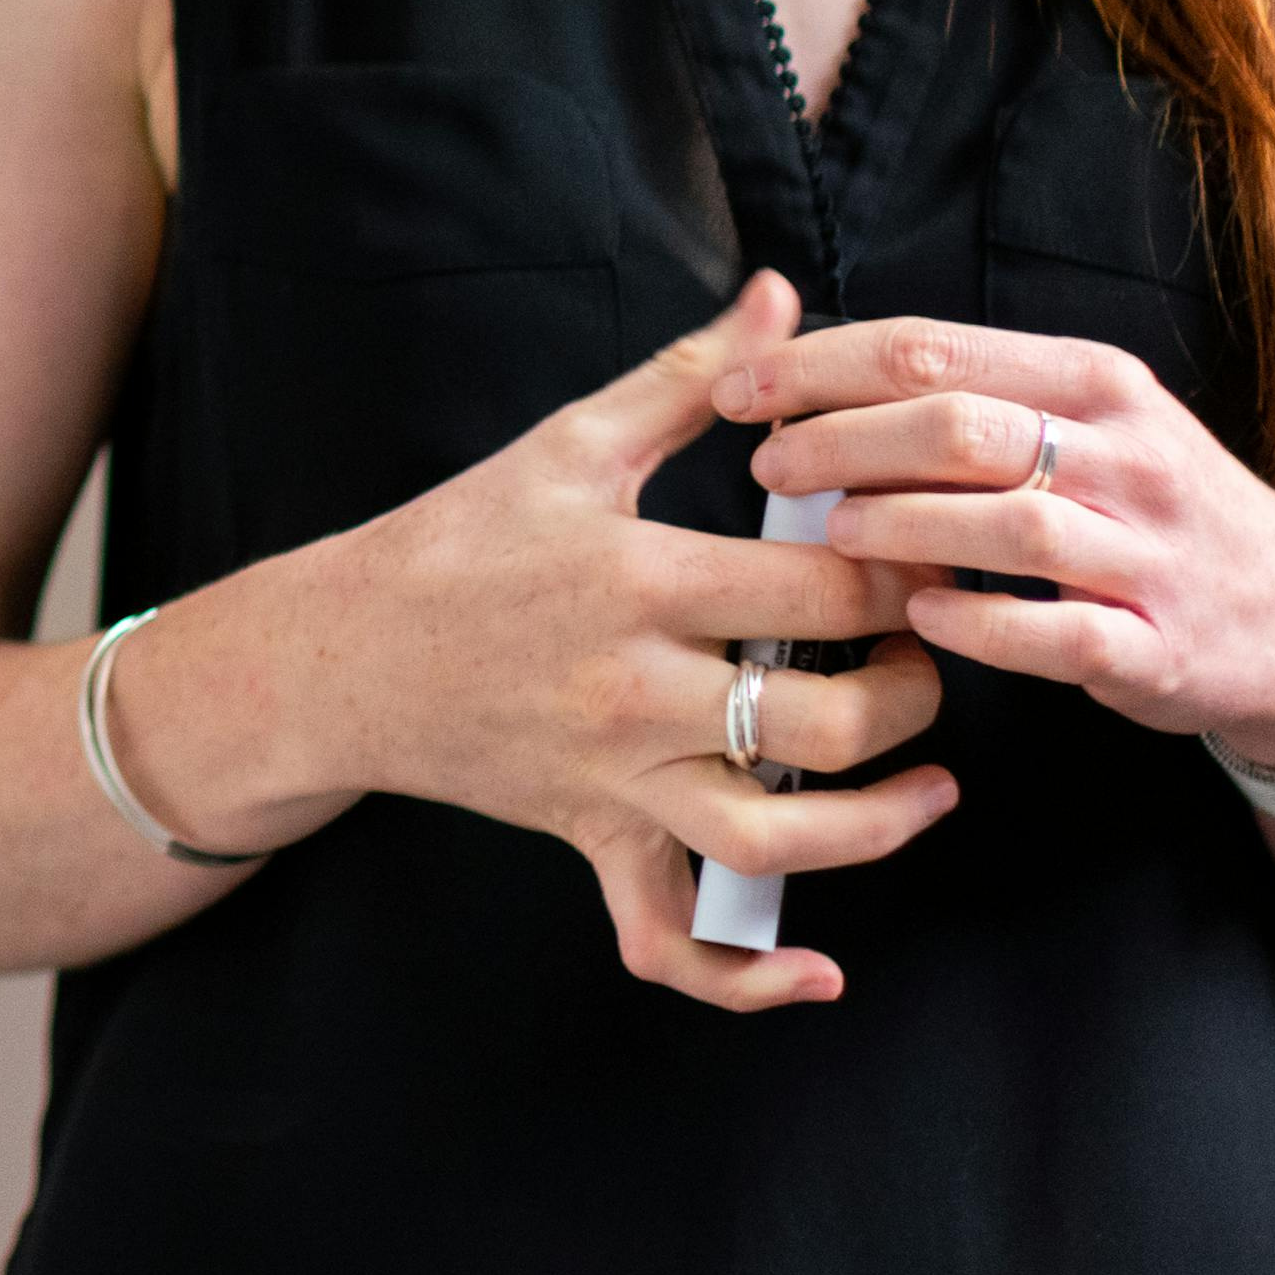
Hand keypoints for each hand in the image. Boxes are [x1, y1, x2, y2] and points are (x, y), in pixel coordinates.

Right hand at [273, 270, 955, 1006]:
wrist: (339, 654)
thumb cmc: (458, 540)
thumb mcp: (570, 443)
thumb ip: (691, 376)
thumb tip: (781, 296)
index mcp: (639, 580)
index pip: (826, 592)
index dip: (909, 576)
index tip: (936, 553)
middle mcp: (635, 692)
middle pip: (827, 722)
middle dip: (913, 692)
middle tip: (930, 654)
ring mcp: (615, 781)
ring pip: (777, 840)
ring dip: (880, 824)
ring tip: (931, 782)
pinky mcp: (593, 841)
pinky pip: (669, 941)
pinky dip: (746, 978)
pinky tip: (819, 972)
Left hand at [719, 317, 1274, 776]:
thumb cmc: (1156, 512)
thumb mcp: (1091, 425)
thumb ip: (977, 397)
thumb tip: (819, 378)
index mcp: (1095, 383)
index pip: (934, 350)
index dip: (821, 364)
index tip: (740, 387)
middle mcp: (1127, 455)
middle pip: (958, 424)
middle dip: (842, 438)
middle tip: (767, 462)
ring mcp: (1148, 553)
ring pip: (1006, 521)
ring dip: (900, 523)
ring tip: (828, 532)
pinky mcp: (1157, 645)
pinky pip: (1057, 632)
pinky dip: (979, 622)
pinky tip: (918, 615)